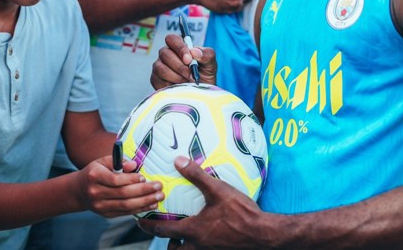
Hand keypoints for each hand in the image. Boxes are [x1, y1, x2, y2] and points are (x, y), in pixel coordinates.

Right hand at [72, 156, 163, 217]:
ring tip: (158, 197)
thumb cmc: (96, 172)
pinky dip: (140, 209)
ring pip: (126, 205)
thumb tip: (134, 165)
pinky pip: (125, 212)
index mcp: (94, 176)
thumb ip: (118, 161)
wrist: (79, 191)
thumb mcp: (103, 162)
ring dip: (145, 201)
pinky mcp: (106, 214)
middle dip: (143, 191)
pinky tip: (151, 204)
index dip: (131, 179)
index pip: (115, 179)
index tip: (144, 177)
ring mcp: (100, 206)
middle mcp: (96, 192)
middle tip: (158, 186)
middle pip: (123, 193)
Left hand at [138, 156, 266, 248]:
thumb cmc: (240, 212)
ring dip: (183, 247)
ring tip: (185, 236)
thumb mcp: (218, 190)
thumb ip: (197, 175)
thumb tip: (178, 161)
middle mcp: (198, 245)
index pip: (162, 229)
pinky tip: (209, 235)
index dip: (148, 225)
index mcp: (193, 230)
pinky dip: (200, 246)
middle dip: (168, 243)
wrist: (263, 233)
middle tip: (166, 232)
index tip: (139, 220)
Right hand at [152, 34, 217, 89]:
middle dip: (180, 66)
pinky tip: (179, 87)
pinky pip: (159, 80)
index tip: (189, 59)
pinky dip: (171, 84)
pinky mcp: (155, 79)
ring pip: (161, 68)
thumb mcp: (211, 64)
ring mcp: (159, 66)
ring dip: (177, 76)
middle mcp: (167, 54)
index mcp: (179, 46)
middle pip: (165, 53)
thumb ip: (207, 54)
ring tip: (187, 82)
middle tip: (191, 75)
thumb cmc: (204, 76)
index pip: (172, 39)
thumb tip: (194, 51)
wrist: (200, 94)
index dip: (179, 48)